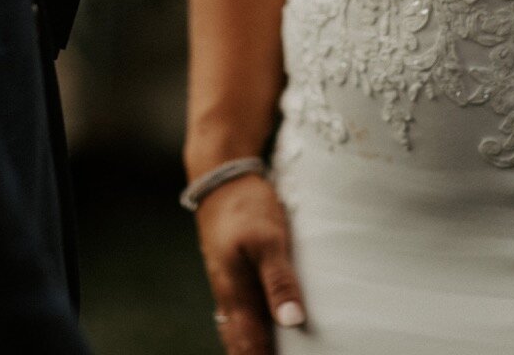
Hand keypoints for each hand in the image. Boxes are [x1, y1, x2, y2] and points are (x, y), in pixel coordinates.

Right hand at [195, 175, 305, 354]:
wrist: (220, 176)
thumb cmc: (246, 205)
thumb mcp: (268, 239)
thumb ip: (280, 280)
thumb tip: (292, 321)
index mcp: (236, 292)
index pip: (249, 346)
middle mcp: (229, 294)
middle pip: (239, 343)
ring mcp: (228, 282)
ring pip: (237, 328)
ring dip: (251, 346)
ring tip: (265, 353)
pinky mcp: (232, 270)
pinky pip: (239, 312)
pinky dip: (250, 328)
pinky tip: (261, 327)